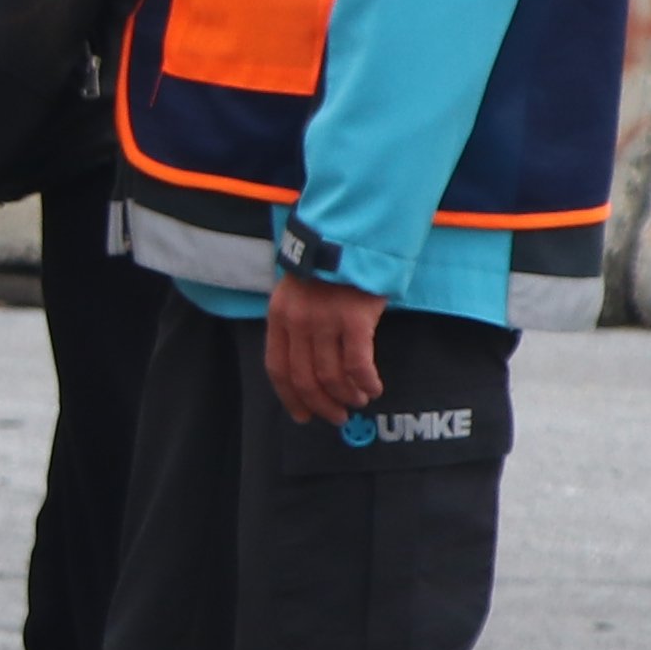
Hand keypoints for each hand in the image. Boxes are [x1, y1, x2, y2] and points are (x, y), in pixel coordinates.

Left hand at [263, 270, 382, 427]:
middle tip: (336, 417)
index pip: (277, 368)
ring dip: (345, 395)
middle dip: (321, 404)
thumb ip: (298, 323)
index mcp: (279, 316)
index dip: (290, 397)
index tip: (303, 415)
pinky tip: (373, 388)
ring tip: (358, 401)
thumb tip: (309, 364)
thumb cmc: (330, 265)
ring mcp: (325, 321)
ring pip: (330, 375)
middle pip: (304, 378)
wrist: (353, 233)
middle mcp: (297, 322)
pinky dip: (365, 382)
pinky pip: (358, 365)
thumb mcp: (298, 291)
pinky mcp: (354, 319)